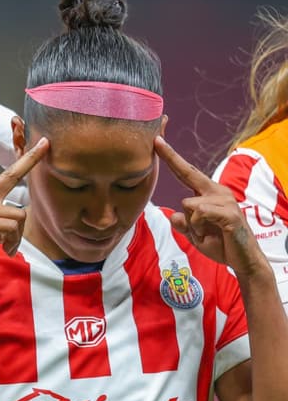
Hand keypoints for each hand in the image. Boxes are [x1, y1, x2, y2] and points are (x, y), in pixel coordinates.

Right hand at [0, 139, 48, 280]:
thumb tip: (15, 225)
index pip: (7, 175)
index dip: (25, 160)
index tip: (41, 144)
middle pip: (13, 177)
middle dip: (30, 159)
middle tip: (46, 143)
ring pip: (19, 215)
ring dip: (17, 236)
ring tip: (7, 247)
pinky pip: (12, 228)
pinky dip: (12, 243)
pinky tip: (4, 251)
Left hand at [156, 136, 264, 274]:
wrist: (242, 259)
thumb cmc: (219, 243)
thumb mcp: (194, 234)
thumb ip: (183, 223)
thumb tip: (173, 214)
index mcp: (208, 194)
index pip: (186, 173)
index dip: (171, 157)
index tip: (157, 141)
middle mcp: (217, 192)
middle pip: (188, 173)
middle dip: (171, 158)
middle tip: (157, 141)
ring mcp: (225, 200)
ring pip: (188, 204)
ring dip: (192, 224)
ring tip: (207, 232)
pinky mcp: (229, 212)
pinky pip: (199, 213)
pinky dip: (198, 227)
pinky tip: (213, 232)